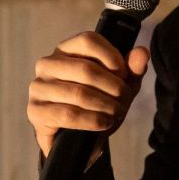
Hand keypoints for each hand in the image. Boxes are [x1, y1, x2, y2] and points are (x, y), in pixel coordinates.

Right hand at [27, 31, 150, 164]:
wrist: (79, 139)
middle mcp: (47, 64)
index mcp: (66, 49)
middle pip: (86, 68)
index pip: (88, 40)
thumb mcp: (119, 86)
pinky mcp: (36, 111)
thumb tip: (142, 52)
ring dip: (105, 105)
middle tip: (124, 99)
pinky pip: (68, 114)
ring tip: (116, 113)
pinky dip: (92, 120)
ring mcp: (38, 87)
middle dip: (112, 87)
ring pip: (79, 93)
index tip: (124, 75)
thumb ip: (132, 69)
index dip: (112, 57)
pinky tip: (104, 123)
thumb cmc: (98, 104)